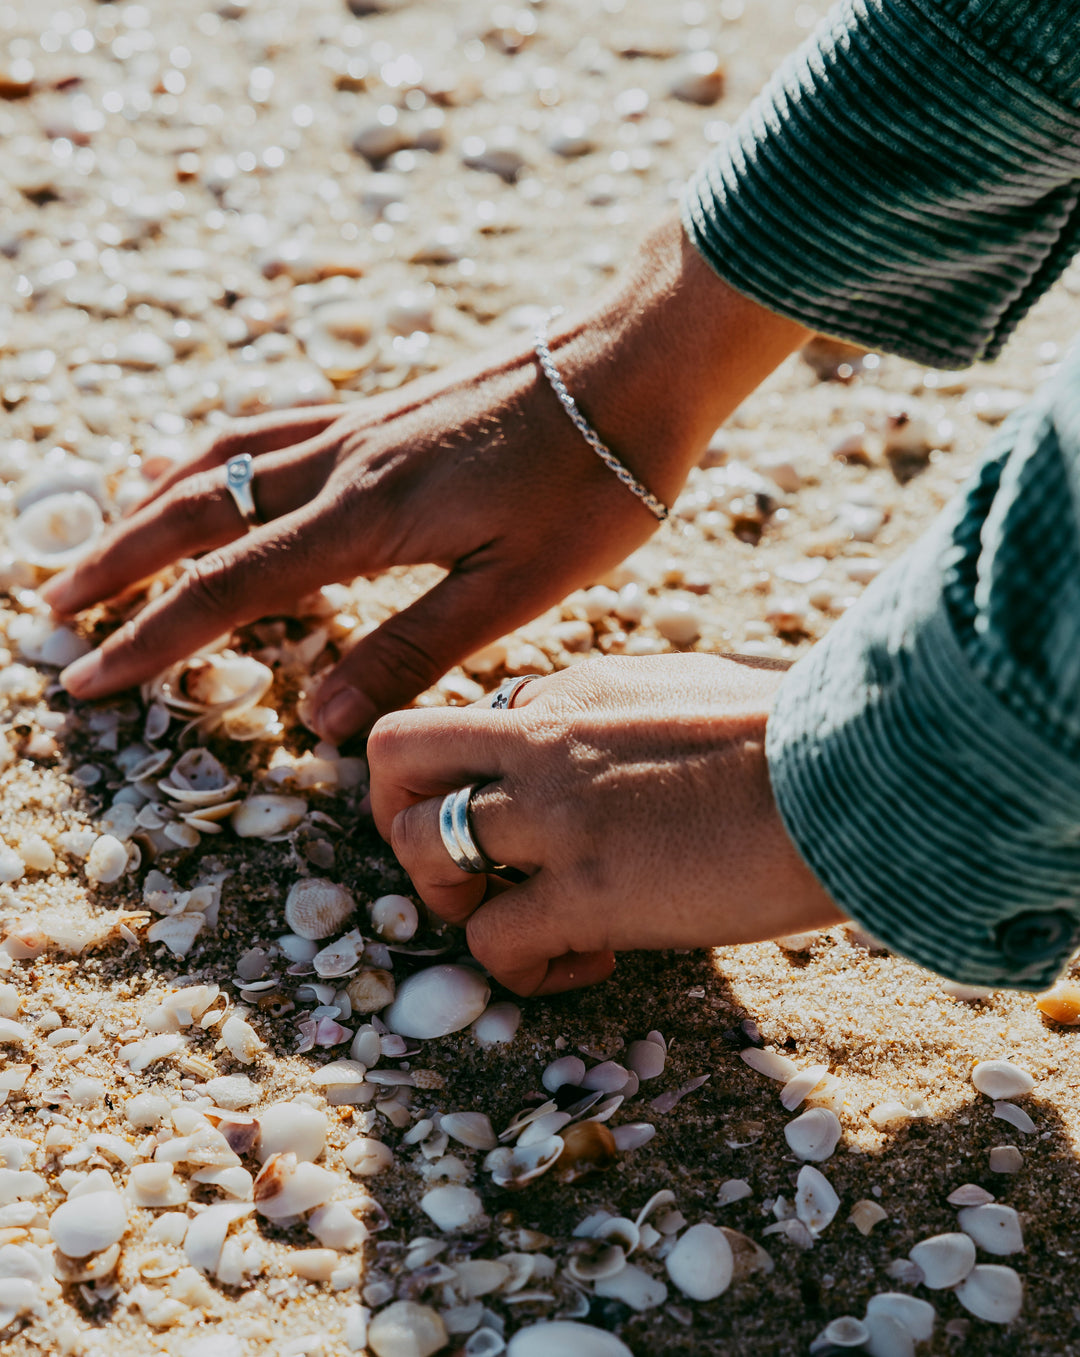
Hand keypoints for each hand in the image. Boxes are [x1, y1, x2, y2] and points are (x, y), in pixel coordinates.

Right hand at [43, 214, 806, 740]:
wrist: (637, 367)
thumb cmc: (595, 485)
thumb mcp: (517, 590)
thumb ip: (411, 650)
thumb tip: (315, 717)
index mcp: (368, 521)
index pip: (229, 590)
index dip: (152, 640)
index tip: (88, 681)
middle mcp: (343, 465)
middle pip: (196, 516)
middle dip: (115, 568)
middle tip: (50, 612)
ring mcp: (358, 426)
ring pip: (219, 463)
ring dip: (145, 507)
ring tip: (96, 542)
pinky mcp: (382, 408)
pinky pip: (268, 425)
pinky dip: (210, 453)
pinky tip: (197, 464)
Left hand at [367, 653, 845, 994]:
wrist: (863, 765)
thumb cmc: (808, 726)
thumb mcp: (699, 684)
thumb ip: (636, 706)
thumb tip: (632, 735)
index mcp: (577, 685)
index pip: (470, 722)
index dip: (478, 779)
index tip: (527, 820)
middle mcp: (544, 736)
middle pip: (396, 754)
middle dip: (397, 815)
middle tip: (458, 867)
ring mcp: (557, 812)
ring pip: (422, 850)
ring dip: (452, 900)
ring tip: (519, 922)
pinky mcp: (588, 890)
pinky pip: (495, 944)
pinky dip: (523, 973)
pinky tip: (587, 967)